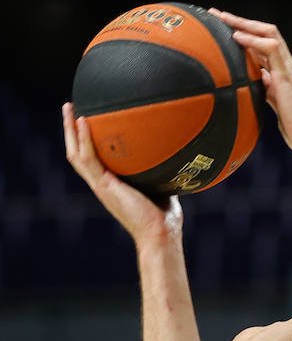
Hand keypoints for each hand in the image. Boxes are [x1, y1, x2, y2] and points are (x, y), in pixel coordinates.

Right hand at [62, 101, 181, 244]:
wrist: (160, 234)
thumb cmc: (164, 216)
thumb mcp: (161, 185)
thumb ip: (160, 169)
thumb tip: (173, 151)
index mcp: (111, 183)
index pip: (91, 157)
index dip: (85, 139)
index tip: (87, 118)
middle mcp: (101, 183)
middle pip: (77, 152)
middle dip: (71, 130)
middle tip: (70, 106)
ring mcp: (100, 185)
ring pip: (76, 154)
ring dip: (70, 130)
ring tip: (68, 107)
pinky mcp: (104, 186)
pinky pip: (88, 159)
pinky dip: (84, 140)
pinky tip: (82, 122)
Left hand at [209, 10, 291, 160]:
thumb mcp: (276, 105)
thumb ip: (267, 90)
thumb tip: (253, 82)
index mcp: (284, 72)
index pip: (263, 44)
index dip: (244, 33)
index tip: (223, 28)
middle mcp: (288, 66)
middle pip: (265, 32)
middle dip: (241, 21)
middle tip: (217, 15)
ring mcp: (288, 69)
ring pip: (269, 34)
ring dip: (244, 24)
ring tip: (224, 19)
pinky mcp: (287, 78)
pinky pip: (271, 50)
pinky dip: (253, 40)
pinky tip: (237, 37)